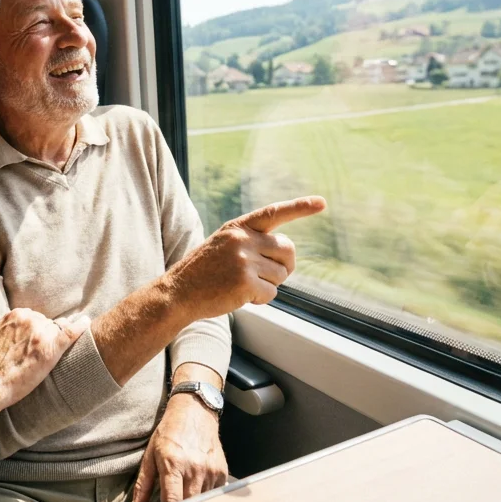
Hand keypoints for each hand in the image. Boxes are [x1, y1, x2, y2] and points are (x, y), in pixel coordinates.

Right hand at [0, 308, 89, 425]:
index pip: (35, 318)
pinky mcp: (50, 349)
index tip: (37, 342)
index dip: (37, 331)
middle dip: (44, 337)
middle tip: (34, 357)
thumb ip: (10, 327)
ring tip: (40, 360)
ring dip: (52, 343)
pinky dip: (81, 327)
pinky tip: (87, 323)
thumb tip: (18, 327)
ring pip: (56, 331)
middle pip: (47, 324)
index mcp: (16, 314)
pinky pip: (70, 333)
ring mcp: (41, 333)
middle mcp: (30, 319)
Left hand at [131, 394, 227, 501]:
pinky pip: (213, 493)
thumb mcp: (150, 455)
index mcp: (173, 464)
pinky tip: (196, 483)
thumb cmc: (169, 432)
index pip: (173, 501)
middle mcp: (194, 468)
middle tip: (172, 499)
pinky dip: (204, 494)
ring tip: (183, 487)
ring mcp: (210, 471)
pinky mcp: (222, 472)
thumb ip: (143, 485)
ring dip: (192, 499)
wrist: (194, 412)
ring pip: (202, 500)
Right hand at [165, 196, 325, 319]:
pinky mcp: (245, 282)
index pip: (274, 213)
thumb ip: (252, 242)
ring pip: (281, 274)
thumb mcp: (224, 245)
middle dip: (284, 265)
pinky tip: (240, 296)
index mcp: (238, 228)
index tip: (322, 202)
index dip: (300, 208)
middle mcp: (243, 239)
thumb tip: (287, 254)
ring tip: (242, 285)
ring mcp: (244, 260)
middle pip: (288, 249)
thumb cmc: (204, 272)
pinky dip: (260, 299)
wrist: (178, 292)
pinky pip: (271, 292)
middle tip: (266, 275)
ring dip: (268, 284)